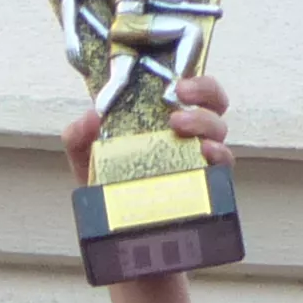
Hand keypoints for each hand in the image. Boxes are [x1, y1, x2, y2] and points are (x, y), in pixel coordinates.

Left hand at [65, 70, 231, 181]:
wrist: (111, 225)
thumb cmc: (104, 182)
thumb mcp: (84, 154)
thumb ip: (78, 135)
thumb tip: (91, 116)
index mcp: (163, 115)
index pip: (190, 87)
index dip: (193, 77)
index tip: (176, 80)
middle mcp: (187, 132)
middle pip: (214, 101)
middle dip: (204, 90)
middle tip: (179, 94)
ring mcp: (198, 156)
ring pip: (219, 129)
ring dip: (204, 121)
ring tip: (178, 125)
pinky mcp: (206, 182)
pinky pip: (224, 164)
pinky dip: (220, 155)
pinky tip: (206, 152)